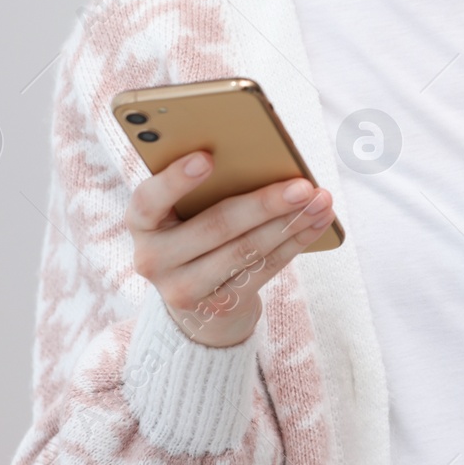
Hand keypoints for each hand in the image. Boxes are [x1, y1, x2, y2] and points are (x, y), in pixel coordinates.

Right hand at [126, 151, 336, 347]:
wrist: (195, 298)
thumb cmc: (195, 228)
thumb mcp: (186, 208)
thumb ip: (208, 186)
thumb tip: (266, 160)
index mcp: (142, 222)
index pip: (149, 199)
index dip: (176, 180)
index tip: (207, 157)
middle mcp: (153, 258)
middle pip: (215, 226)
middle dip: (265, 204)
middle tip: (303, 186)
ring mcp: (183, 289)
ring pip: (245, 250)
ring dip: (290, 223)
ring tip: (321, 201)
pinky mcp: (217, 307)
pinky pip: (262, 269)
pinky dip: (294, 243)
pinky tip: (317, 223)